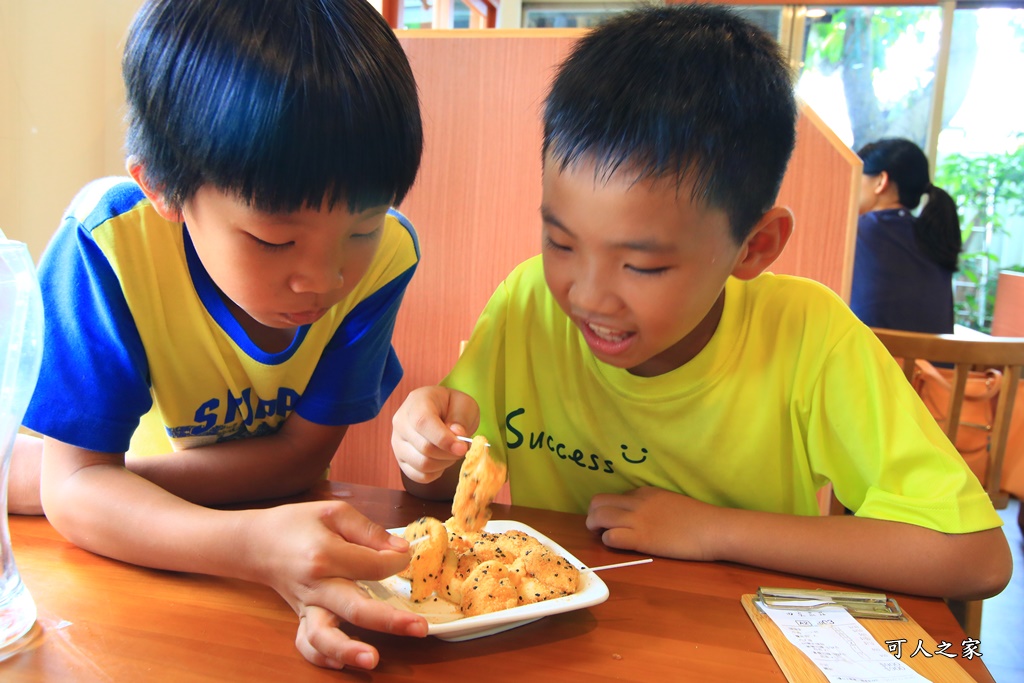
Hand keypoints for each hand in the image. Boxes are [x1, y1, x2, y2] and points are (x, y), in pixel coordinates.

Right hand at [245, 500, 427, 668]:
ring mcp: (307, 606)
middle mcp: (315, 585)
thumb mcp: (334, 513)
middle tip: (420, 628)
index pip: (372, 566)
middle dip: (390, 621)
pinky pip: (306, 643)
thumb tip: (401, 550)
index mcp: (325, 554)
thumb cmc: (298, 524)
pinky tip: (342, 663)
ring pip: (323, 636)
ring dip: (348, 650)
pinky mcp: (302, 618)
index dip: (395, 562)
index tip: (403, 556)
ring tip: (373, 660)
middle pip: (354, 608)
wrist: (258, 542)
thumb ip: (369, 531)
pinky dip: (322, 656)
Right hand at [391, 386, 479, 483]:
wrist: (440, 411)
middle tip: (462, 448)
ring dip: (444, 463)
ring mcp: (397, 443)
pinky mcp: (401, 460)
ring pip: (421, 464)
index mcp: (416, 402)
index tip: (462, 447)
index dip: (443, 439)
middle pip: (424, 447)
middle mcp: (401, 422)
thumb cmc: (452, 406)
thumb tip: (456, 435)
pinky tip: (441, 460)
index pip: (423, 422)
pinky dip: (435, 473)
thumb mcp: (463, 404)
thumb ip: (461, 418)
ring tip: (451, 452)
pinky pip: (419, 476)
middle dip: (449, 452)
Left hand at [586, 487, 719, 561]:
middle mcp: (637, 502)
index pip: (614, 497)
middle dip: (593, 516)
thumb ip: (654, 506)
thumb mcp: (671, 503)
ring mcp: (638, 520)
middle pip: (597, 502)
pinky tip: (620, 546)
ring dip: (595, 528)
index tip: (616, 522)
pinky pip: (610, 537)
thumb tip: (644, 515)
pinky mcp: (641, 539)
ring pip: (598, 517)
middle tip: (601, 530)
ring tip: (604, 537)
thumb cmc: (699, 519)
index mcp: (645, 492)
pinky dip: (608, 542)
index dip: (611, 510)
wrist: (714, 528)